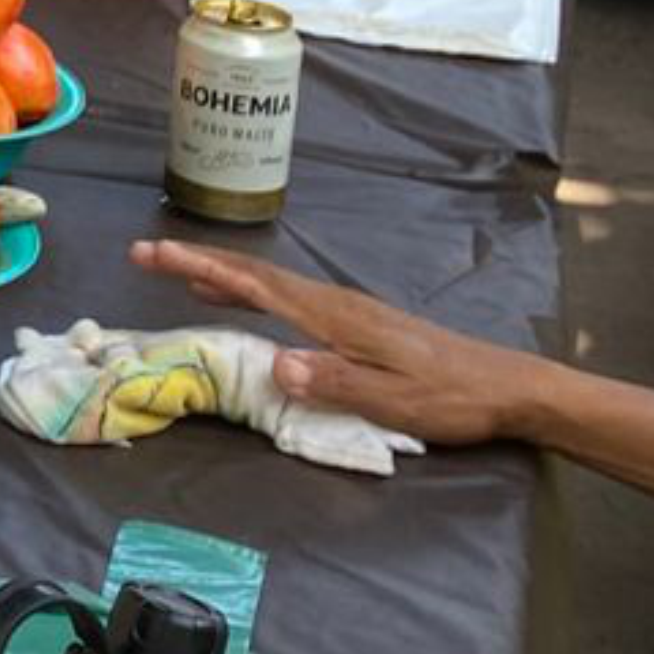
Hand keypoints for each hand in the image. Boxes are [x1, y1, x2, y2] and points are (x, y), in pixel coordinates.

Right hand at [131, 237, 541, 447]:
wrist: (508, 387)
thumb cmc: (452, 399)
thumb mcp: (395, 402)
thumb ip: (335, 381)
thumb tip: (275, 363)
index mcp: (336, 318)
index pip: (257, 286)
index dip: (203, 268)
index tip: (156, 253)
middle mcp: (335, 304)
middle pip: (256, 274)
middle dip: (198, 261)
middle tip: (145, 251)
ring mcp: (347, 310)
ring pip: (270, 282)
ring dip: (222, 274)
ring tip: (179, 270)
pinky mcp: (357, 322)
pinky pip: (288, 296)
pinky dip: (252, 290)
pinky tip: (245, 300)